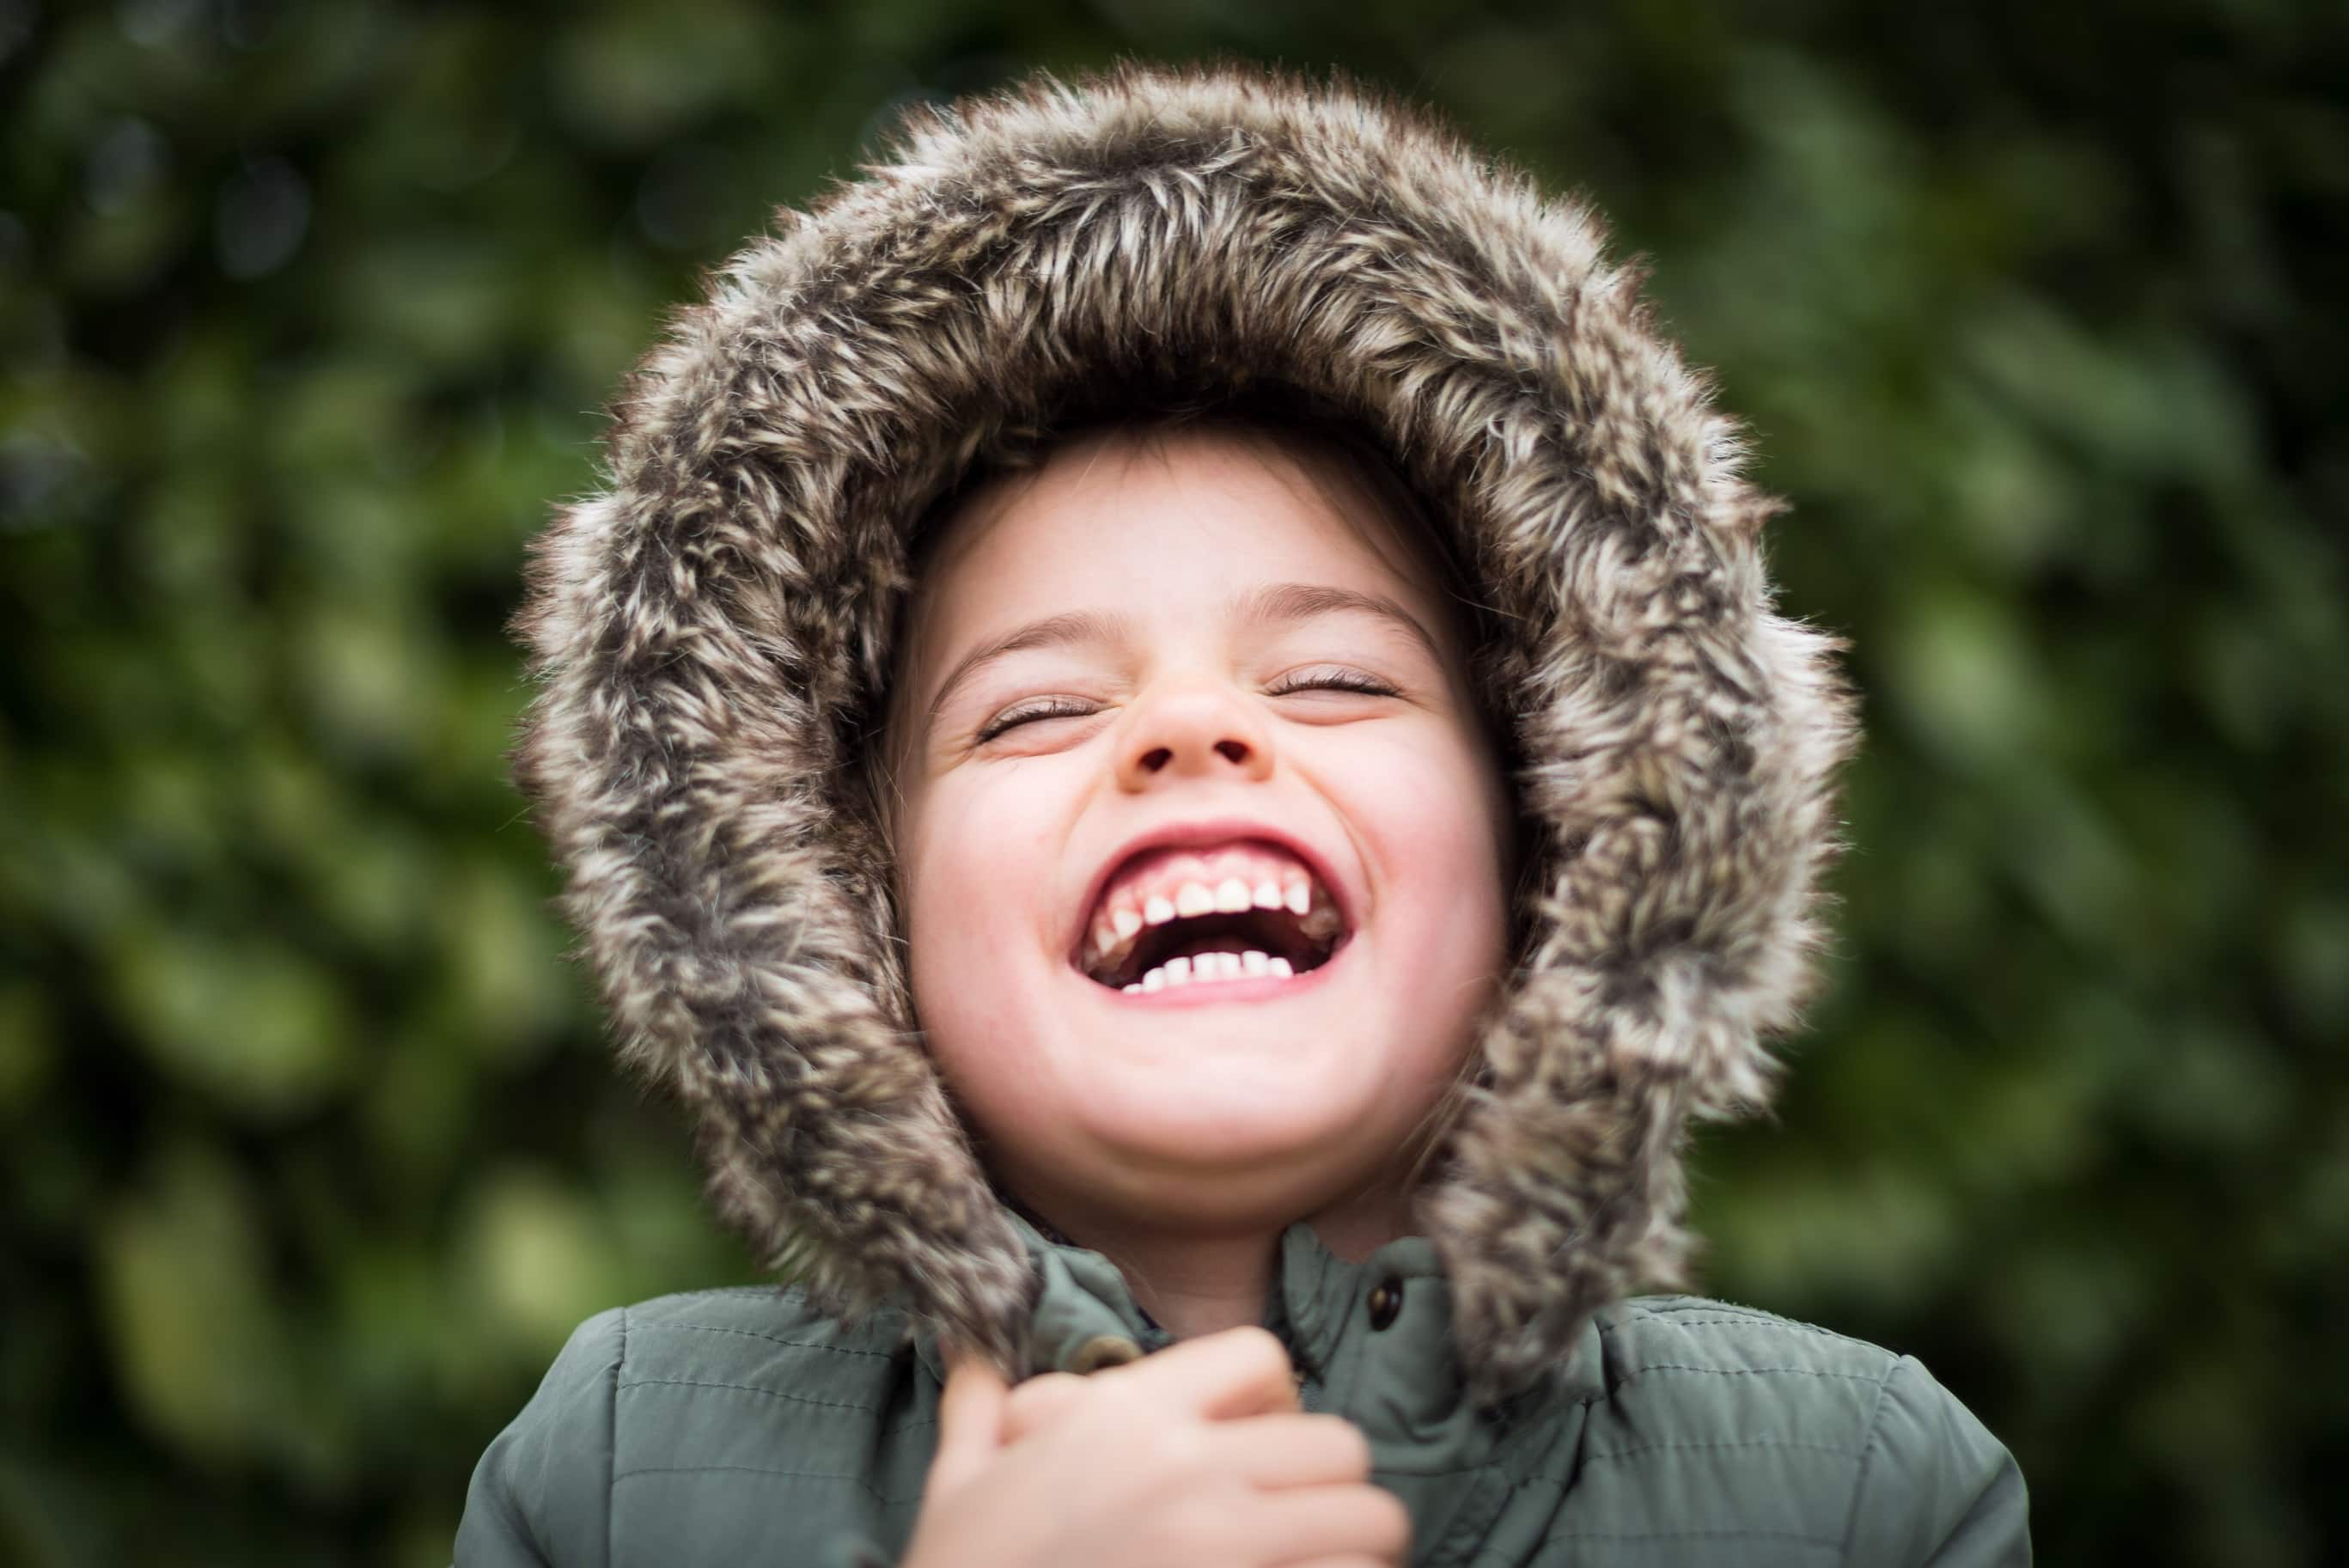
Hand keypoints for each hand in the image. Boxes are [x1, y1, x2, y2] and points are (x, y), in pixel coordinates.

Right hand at [898, 1325, 1409, 1567]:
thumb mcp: (956, 1486)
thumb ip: (978, 1412)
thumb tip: (967, 1354)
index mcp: (1125, 1419)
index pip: (1261, 1357)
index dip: (1274, 1400)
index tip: (1257, 1446)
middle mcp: (1189, 1472)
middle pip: (1339, 1446)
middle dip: (1331, 1487)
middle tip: (1300, 1526)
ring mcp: (1228, 1552)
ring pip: (1371, 1524)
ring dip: (1353, 1551)